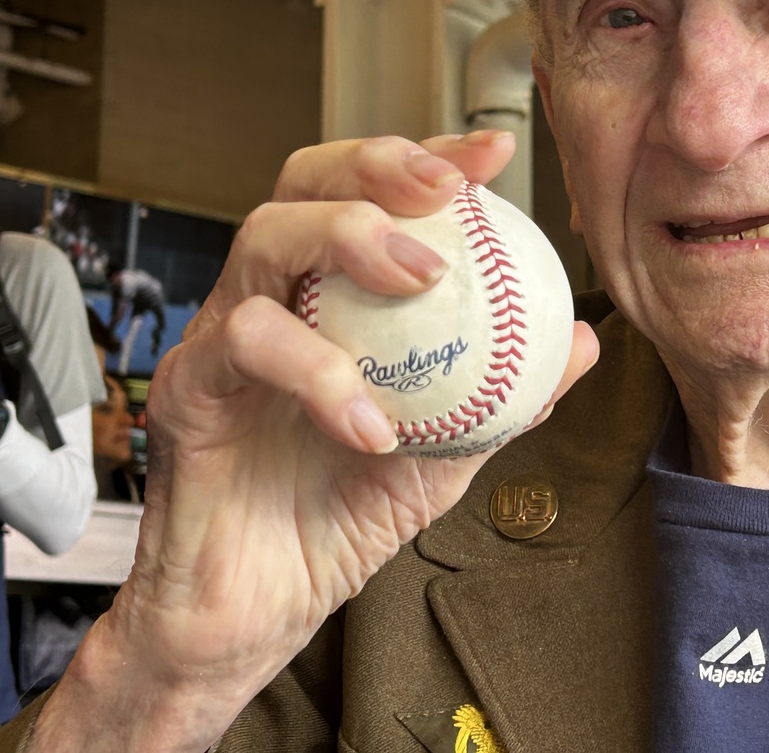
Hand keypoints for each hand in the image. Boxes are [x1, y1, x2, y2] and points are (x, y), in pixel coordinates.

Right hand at [34, 131, 599, 751]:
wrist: (258, 610)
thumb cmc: (340, 517)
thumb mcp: (448, 452)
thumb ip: (507, 394)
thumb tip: (584, 337)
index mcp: (328, 294)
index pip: (370, 194)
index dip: (427, 159)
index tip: (494, 157)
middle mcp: (271, 295)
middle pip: (302, 180)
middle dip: (377, 164)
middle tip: (447, 191)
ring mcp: (220, 333)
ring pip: (263, 236)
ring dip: (350, 240)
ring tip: (424, 280)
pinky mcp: (184, 385)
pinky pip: (243, 344)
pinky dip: (318, 372)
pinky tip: (372, 427)